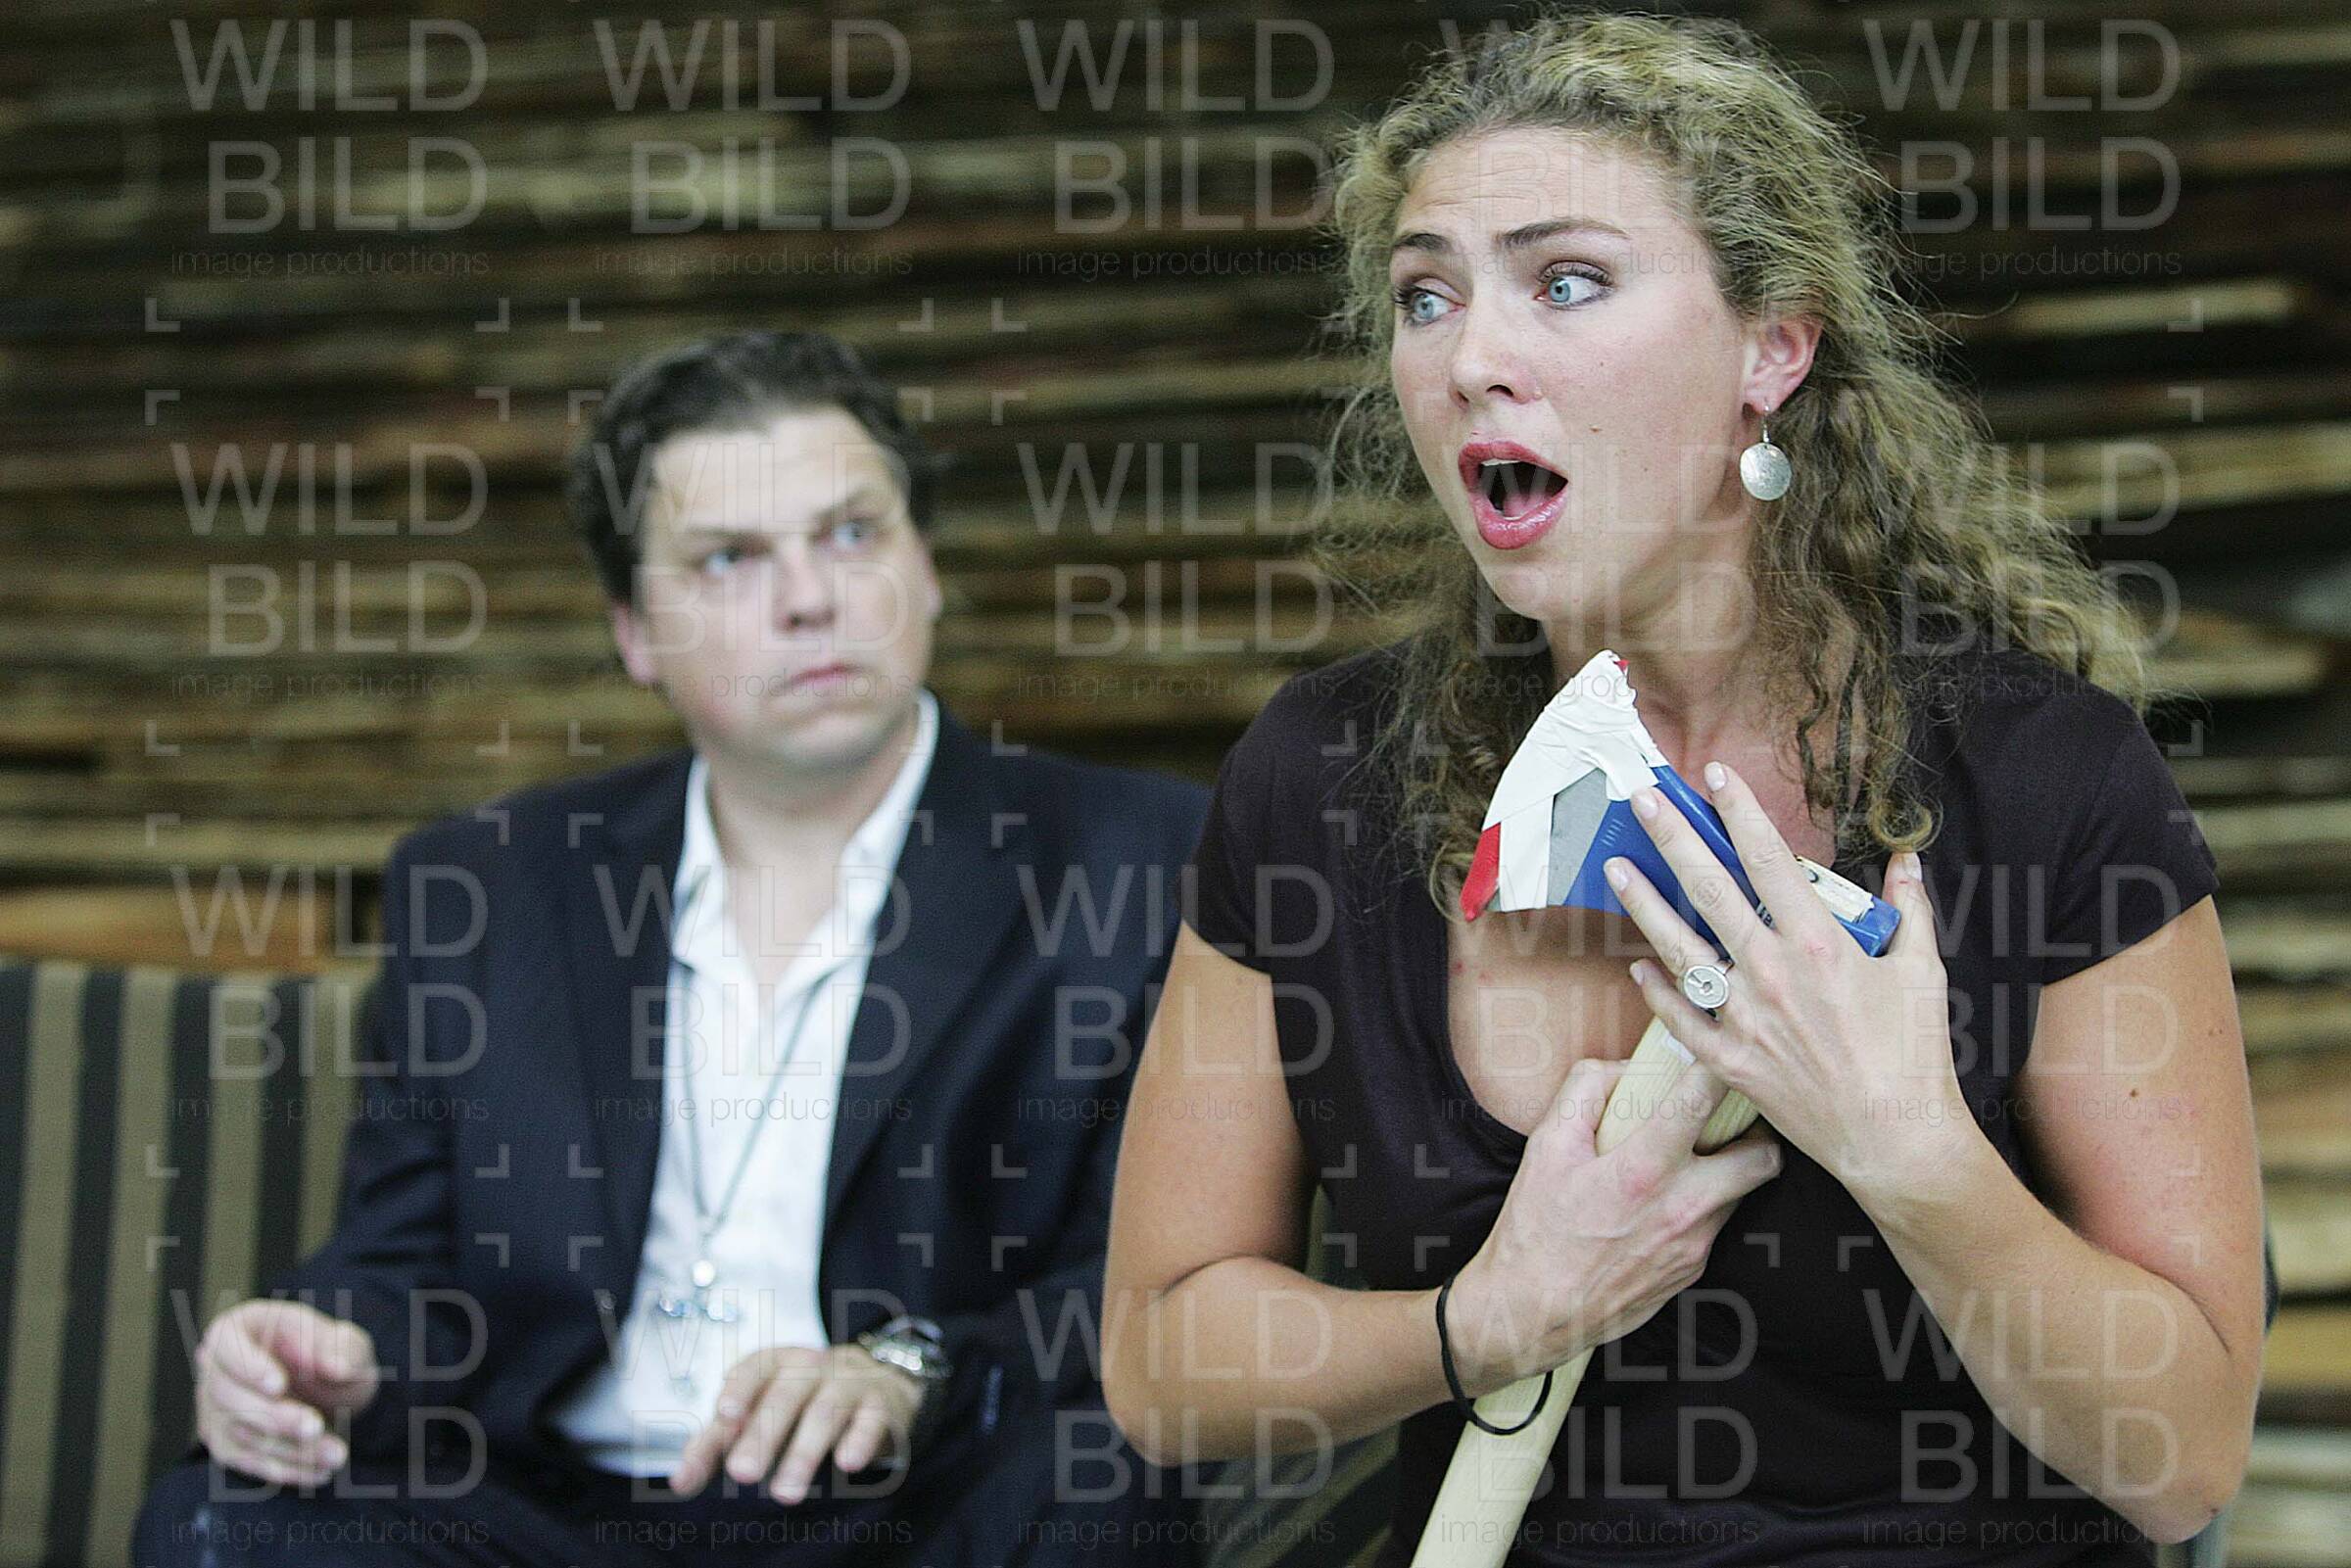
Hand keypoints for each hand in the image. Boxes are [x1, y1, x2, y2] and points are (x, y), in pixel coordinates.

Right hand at [194, 1300, 378, 1486]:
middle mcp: (217, 1369)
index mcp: (240, 1328)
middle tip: (315, 1428)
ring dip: (289, 1449)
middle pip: (229, 1397)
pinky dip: (285, 1469)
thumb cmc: (331, 1354)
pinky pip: (249, 1462)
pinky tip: (319, 1472)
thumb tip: (336, 1367)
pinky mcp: (227, 1444)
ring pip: (242, 1434)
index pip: (226, 1345)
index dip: (248, 1367)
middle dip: (275, 1417)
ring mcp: (216, 1410)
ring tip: (335, 1455)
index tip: (279, 1385)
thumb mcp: (347, 1342)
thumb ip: (344, 1348)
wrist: (330, 1389)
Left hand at [669, 1344, 926, 1503]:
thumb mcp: (760, 1414)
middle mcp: (813, 1367)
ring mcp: (850, 1383)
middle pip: (786, 1396)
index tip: (723, 1416)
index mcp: (779, 1363)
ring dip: (804, 1452)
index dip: (740, 1388)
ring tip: (786, 1494)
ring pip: (826, 1412)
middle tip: (742, 1474)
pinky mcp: (882, 1405)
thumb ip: (719, 1443)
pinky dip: (860, 1439)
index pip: (756, 1368)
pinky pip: (871, 1419)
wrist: (879, 1387)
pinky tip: (848, 1464)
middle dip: (763, 1434)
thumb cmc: (802, 1404)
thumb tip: (678, 1483)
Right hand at [1449, 1051, 1781, 1390]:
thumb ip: (1584, 1091)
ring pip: (1742, 1193)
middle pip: (1761, 1158)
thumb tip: (1625, 1067)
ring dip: (1729, 1169)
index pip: (1702, 1101)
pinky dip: (1703, 1205)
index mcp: (1644, 1170)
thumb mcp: (1546, 1147)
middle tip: (1733, 1118)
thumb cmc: (1536, 1228)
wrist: (1533, 1312)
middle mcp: (1682, 1209)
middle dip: (1757, 1132)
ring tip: (1695, 1158)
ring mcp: (1694, 1245)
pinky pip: (1716, 1225)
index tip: (1724, 1049)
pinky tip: (1665, 1203)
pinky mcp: (1693, 1271)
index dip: (1721, 1066)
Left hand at [1608, 761, 1965, 1203]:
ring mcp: (1744, 1017)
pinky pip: (1682, 1018)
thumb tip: (1908, 861)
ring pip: (1681, 947)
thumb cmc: (1914, 1056)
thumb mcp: (1922, 971)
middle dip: (1673, 837)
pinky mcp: (1730, 1060)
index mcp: (1819, 943)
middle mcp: (1772, 972)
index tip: (1716, 776)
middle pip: (1710, 889)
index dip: (1742, 812)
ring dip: (1645, 904)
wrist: (1896, 1140)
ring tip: (1616, 868)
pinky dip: (1657, 991)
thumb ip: (1910, 909)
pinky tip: (1637, 966)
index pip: (1771, 859)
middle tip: (1641, 800)